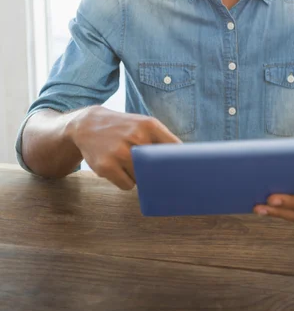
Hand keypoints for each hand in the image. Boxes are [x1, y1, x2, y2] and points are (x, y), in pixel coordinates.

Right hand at [67, 105, 181, 190]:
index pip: (174, 148)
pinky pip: (127, 185)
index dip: (181, 162)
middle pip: (159, 168)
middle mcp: (135, 137)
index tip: (187, 171)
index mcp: (149, 125)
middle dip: (160, 174)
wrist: (88, 125)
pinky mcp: (106, 166)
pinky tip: (118, 169)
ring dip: (140, 177)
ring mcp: (119, 152)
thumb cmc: (123, 128)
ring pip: (142, 179)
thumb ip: (162, 140)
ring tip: (130, 164)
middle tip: (160, 175)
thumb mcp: (143, 125)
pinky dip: (126, 181)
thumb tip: (184, 164)